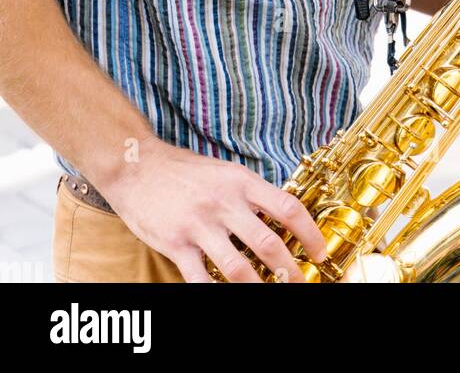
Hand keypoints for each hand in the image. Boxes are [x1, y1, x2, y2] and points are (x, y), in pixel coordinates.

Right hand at [101, 137, 328, 282]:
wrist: (136, 165)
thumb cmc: (183, 171)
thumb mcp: (225, 172)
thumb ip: (250, 194)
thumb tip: (280, 219)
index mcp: (241, 182)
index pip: (287, 208)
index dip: (310, 233)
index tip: (319, 252)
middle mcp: (224, 203)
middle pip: (268, 243)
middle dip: (290, 270)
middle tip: (302, 283)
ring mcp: (199, 225)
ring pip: (239, 267)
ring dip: (259, 288)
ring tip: (271, 295)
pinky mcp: (175, 244)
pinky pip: (201, 279)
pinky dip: (217, 293)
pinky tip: (227, 297)